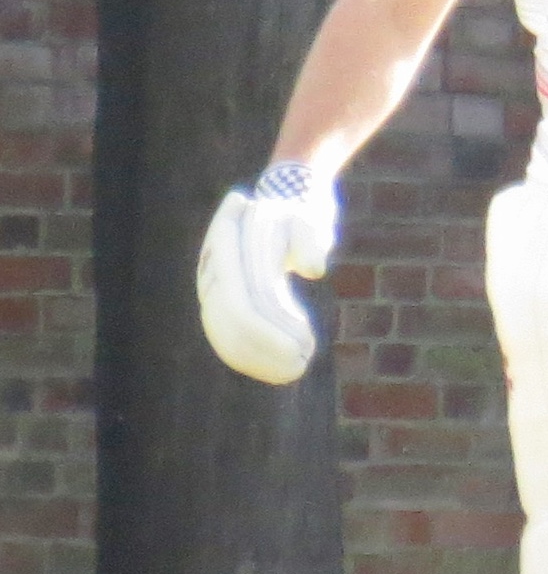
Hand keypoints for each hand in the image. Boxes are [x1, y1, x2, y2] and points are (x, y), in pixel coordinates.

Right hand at [196, 162, 339, 383]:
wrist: (282, 201)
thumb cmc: (301, 216)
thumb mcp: (310, 220)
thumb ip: (309, 239)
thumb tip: (310, 269)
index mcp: (229, 248)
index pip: (243, 300)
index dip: (271, 331)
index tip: (307, 347)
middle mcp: (213, 267)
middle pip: (232, 321)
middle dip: (268, 349)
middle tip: (306, 362)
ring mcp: (211, 285)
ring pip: (223, 333)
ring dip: (258, 360)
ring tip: (297, 369)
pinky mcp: (217, 300)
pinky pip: (224, 335)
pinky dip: (250, 357)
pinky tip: (278, 371)